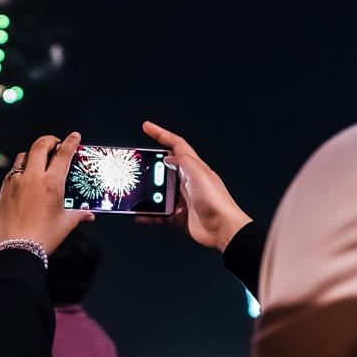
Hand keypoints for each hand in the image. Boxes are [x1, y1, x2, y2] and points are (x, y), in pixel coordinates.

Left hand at [0, 132, 93, 255]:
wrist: (16, 249)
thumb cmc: (43, 237)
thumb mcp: (65, 224)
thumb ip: (78, 215)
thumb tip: (89, 215)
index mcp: (52, 184)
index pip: (63, 154)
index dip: (71, 142)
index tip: (75, 136)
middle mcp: (33, 178)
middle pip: (40, 145)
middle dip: (50, 140)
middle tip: (56, 143)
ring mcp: (16, 182)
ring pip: (24, 156)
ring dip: (34, 153)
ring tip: (40, 159)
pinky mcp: (4, 190)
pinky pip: (12, 171)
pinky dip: (21, 168)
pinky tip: (26, 177)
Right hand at [140, 121, 251, 251]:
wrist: (222, 228)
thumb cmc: (215, 200)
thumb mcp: (198, 173)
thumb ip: (183, 161)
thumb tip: (168, 158)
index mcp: (193, 167)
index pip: (176, 145)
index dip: (161, 134)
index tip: (146, 127)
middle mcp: (186, 181)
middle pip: (163, 168)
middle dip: (149, 166)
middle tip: (135, 165)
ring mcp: (182, 199)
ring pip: (158, 192)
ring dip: (146, 192)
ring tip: (134, 191)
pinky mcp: (178, 216)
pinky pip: (158, 214)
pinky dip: (148, 215)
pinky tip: (139, 215)